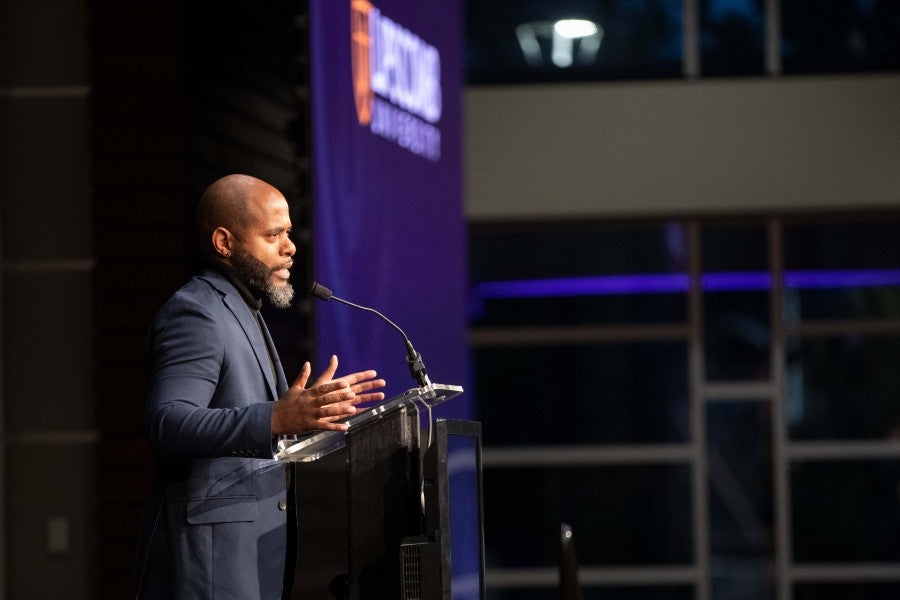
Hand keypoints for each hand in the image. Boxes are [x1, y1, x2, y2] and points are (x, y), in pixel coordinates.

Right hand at [271, 355, 385, 434]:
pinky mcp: (310, 426)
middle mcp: (310, 404)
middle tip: (353, 394)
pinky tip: (345, 427)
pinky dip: (335, 428)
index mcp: (307, 394)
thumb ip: (303, 376)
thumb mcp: (294, 388)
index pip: (323, 389)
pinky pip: (324, 427)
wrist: (274, 419)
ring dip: (340, 412)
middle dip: (340, 397)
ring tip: (353, 409)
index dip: (334, 386)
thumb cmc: (286, 403)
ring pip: (327, 413)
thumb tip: (307, 363)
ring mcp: (310, 416)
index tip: (345, 383)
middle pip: (327, 400)